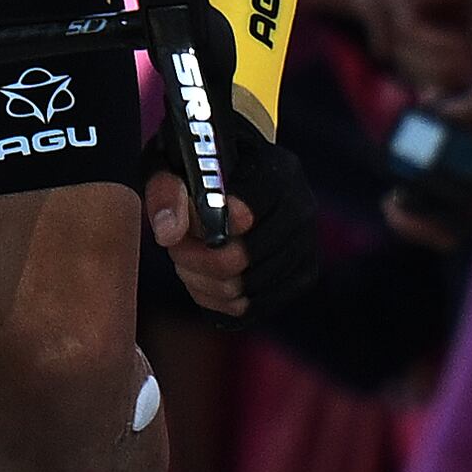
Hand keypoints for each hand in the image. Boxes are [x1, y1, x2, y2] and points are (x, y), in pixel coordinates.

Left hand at [148, 116, 314, 318]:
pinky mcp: (301, 277)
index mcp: (275, 170)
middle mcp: (301, 207)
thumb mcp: (170, 163)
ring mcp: (306, 245)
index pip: (241, 216)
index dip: (202, 231)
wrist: (231, 175)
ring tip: (190, 258)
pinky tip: (207, 277)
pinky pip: (252, 309)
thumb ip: (166, 191)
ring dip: (202, 282)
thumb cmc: (197, 167)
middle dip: (193, 260)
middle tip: (177, 246)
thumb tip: (170, 233)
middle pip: (239, 261)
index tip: (186, 225)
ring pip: (243, 291)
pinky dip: (220, 301)